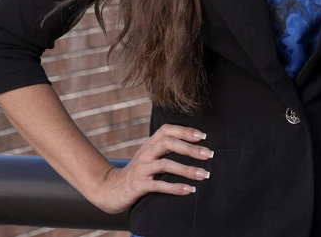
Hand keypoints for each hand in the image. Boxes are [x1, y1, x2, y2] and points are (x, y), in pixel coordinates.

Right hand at [87, 124, 212, 213]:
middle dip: (190, 148)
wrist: (110, 189)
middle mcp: (144, 153)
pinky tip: (189, 190)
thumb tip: (194, 147)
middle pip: (167, 143)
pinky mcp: (138, 185)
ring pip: (165, 164)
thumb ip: (165, 151)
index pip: (167, 130)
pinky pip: (159, 185)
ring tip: (204, 175)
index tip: (203, 137)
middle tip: (209, 154)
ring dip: (187, 169)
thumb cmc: (138, 173)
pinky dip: (175, 187)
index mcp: (149, 144)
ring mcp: (140, 169)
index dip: (185, 131)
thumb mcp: (149, 157)